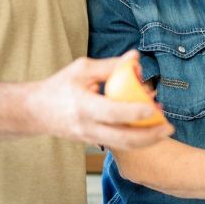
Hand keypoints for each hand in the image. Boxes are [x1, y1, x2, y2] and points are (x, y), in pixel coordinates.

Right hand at [28, 55, 173, 149]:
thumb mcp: (82, 70)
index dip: (134, 111)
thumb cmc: (59, 86)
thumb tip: (136, 57)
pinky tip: (149, 129)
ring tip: (164, 130)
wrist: (35, 112)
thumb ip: (110, 65)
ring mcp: (90, 138)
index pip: (113, 112)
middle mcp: (88, 127)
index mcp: (84, 106)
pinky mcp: (93, 143)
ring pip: (123, 146)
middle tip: (169, 127)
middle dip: (150, 136)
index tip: (153, 107)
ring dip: (147, 141)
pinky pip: (118, 144)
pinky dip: (135, 139)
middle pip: (123, 139)